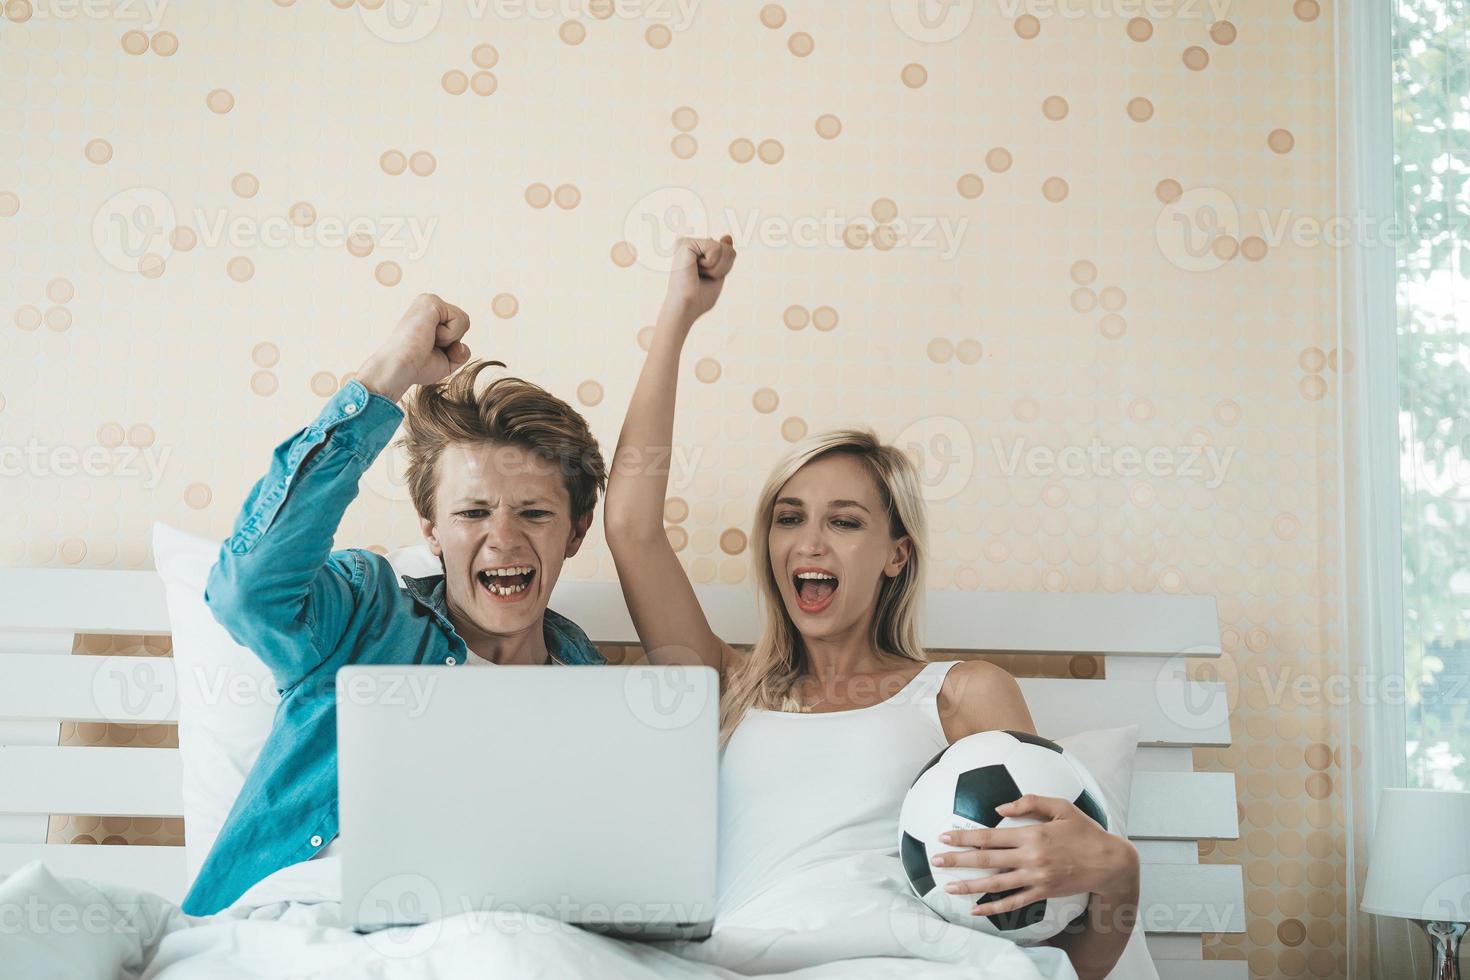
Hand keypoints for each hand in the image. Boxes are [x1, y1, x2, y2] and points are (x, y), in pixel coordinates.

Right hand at [356, 293, 472, 401]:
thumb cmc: (417, 366)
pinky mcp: (431, 302)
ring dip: (450, 339)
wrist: (399, 368)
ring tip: (427, 340)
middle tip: (428, 346)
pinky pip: (460, 320)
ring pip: (464, 320)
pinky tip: (428, 335)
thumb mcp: (447, 361)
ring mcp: (429, 300)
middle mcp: (428, 304)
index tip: (429, 350)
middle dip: (453, 342)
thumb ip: (461, 352)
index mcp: (430, 315)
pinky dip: (449, 335)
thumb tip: (461, 344)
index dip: (453, 346)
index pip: (461, 327)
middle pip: (465, 322)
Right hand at [662, 235, 736, 325]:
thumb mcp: (718, 274)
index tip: (707, 278)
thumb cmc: (698, 298)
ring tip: (698, 275)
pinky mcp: (686, 243)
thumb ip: (724, 255)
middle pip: (728, 248)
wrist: (686, 307)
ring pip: (723, 248)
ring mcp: (687, 242)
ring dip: (717, 268)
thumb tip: (727, 236)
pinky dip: (712, 265)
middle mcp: (690, 244)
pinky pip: (715, 248)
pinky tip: (695, 270)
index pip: (727, 250)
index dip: (724, 267)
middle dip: (723, 267)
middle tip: (703, 277)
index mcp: (696, 251)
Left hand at [928, 794, 1139, 917]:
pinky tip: (975, 910)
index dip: (965, 837)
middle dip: (958, 860)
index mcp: (1032, 834)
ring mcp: (1036, 878)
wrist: (1109, 862)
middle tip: (935, 861)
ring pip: (996, 884)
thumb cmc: (1084, 830)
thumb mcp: (1061, 806)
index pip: (990, 836)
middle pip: (987, 860)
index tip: (944, 837)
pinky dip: (993, 908)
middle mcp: (1030, 858)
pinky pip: (1013, 902)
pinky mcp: (1042, 892)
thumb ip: (1030, 802)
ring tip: (948, 887)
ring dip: (970, 886)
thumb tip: (999, 807)